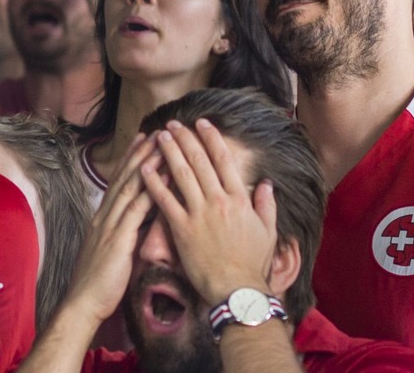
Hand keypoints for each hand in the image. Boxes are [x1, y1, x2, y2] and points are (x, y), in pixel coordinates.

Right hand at [66, 134, 157, 323]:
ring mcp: (109, 225)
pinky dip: (151, 188)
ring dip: (147, 162)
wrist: (84, 303)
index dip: (131, 159)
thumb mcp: (113, 250)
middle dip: (141, 152)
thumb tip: (143, 222)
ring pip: (131, 186)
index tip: (144, 139)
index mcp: (102, 218)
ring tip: (162, 142)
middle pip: (125, 177)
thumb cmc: (100, 283)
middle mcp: (104, 216)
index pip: (118, 182)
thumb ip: (126, 233)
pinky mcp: (118, 238)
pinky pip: (137, 208)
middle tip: (156, 130)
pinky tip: (163, 174)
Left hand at [142, 119, 277, 305]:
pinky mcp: (182, 229)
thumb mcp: (268, 230)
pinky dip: (154, 183)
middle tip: (173, 124)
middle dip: (185, 138)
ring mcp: (199, 214)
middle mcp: (219, 200)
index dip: (211, 138)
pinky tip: (145, 169)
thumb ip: (267, 204)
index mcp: (239, 198)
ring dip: (169, 152)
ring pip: (181, 174)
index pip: (223, 160)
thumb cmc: (253, 263)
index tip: (202, 123)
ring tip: (159, 137)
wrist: (236, 289)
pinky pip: (165, 201)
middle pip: (199, 161)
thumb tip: (266, 184)